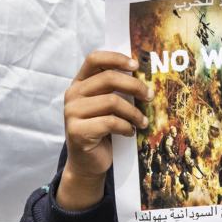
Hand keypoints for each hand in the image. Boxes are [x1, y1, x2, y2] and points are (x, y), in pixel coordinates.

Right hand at [57, 51, 151, 209]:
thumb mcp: (107, 105)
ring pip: (113, 101)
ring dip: (134, 112)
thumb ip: (116, 88)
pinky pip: (110, 122)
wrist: (87, 162)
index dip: (116, 58)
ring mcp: (72, 113)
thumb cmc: (102, 129)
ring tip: (142, 122)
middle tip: (149, 96)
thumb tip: (143, 74)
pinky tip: (130, 132)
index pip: (94, 59)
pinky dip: (126, 127)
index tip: (137, 65)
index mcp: (79, 83)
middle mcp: (72, 95)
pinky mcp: (77, 131)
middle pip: (109, 78)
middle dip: (135, 86)